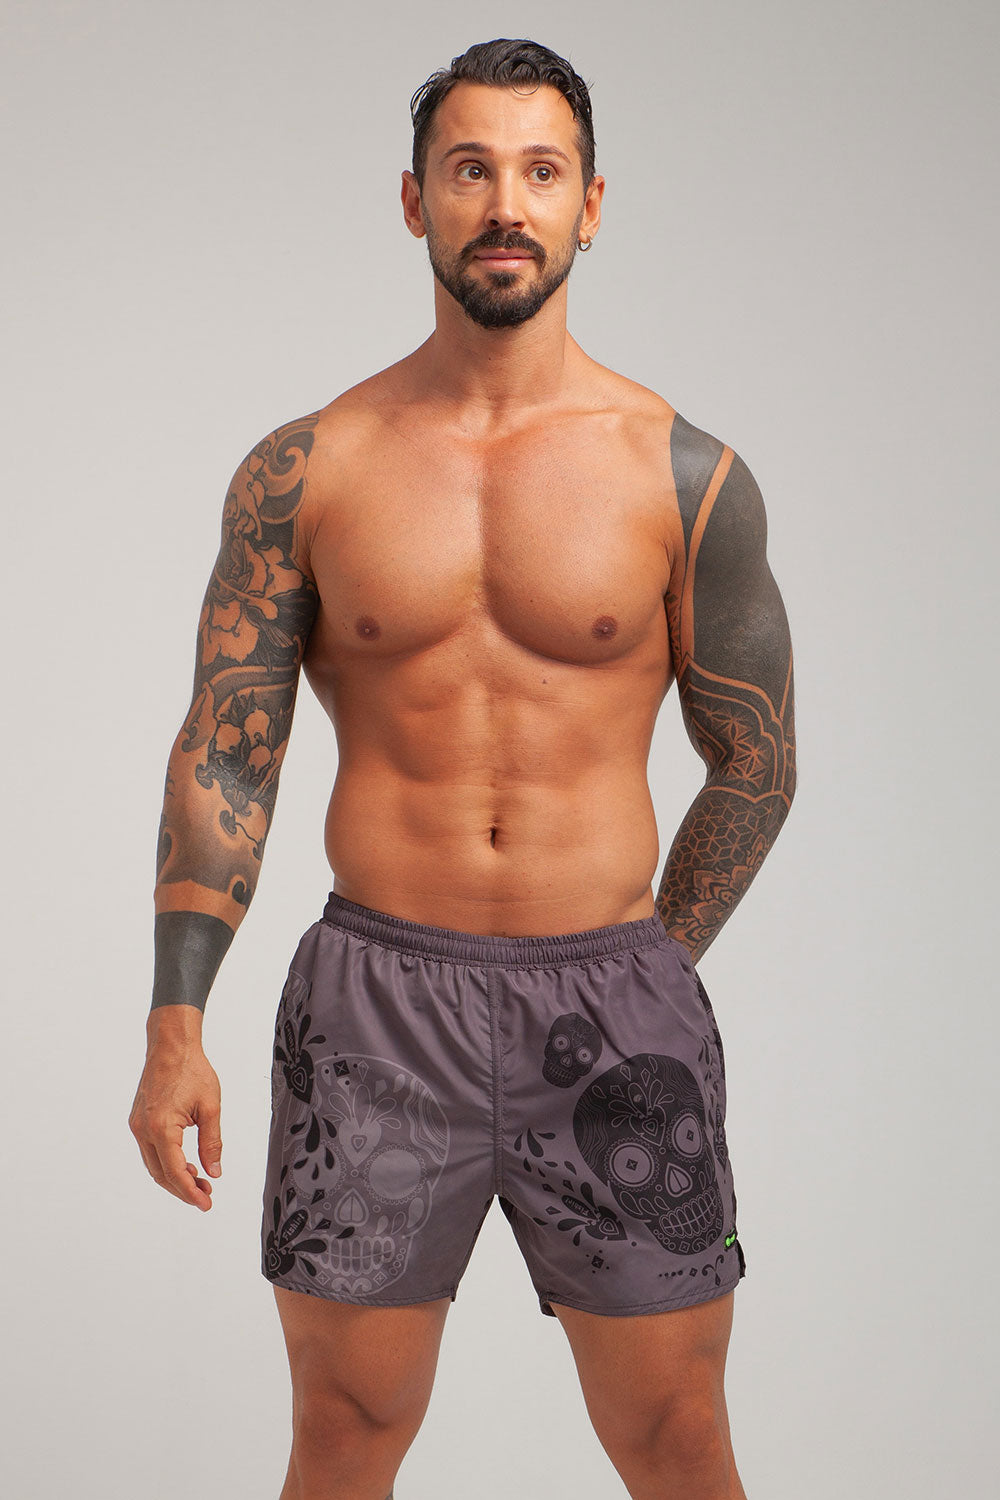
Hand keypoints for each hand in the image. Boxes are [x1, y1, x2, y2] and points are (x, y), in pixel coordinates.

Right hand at [129, 1038, 222, 1210]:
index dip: (190, 1192)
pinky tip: (186, 1163)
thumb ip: (212, 1143)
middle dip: (183, 1189)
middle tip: (206, 1196)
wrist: (171, 1045)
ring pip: (154, 1165)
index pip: (175, 1172)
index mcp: (161, 1127)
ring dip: (175, 1177)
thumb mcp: (211, 1107)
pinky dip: (167, 1162)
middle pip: (161, 1174)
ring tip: (200, 1181)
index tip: (206, 1204)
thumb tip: (214, 1171)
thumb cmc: (192, 1070)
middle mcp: (143, 1130)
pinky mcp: (138, 1121)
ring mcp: (138, 1126)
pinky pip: (151, 1151)